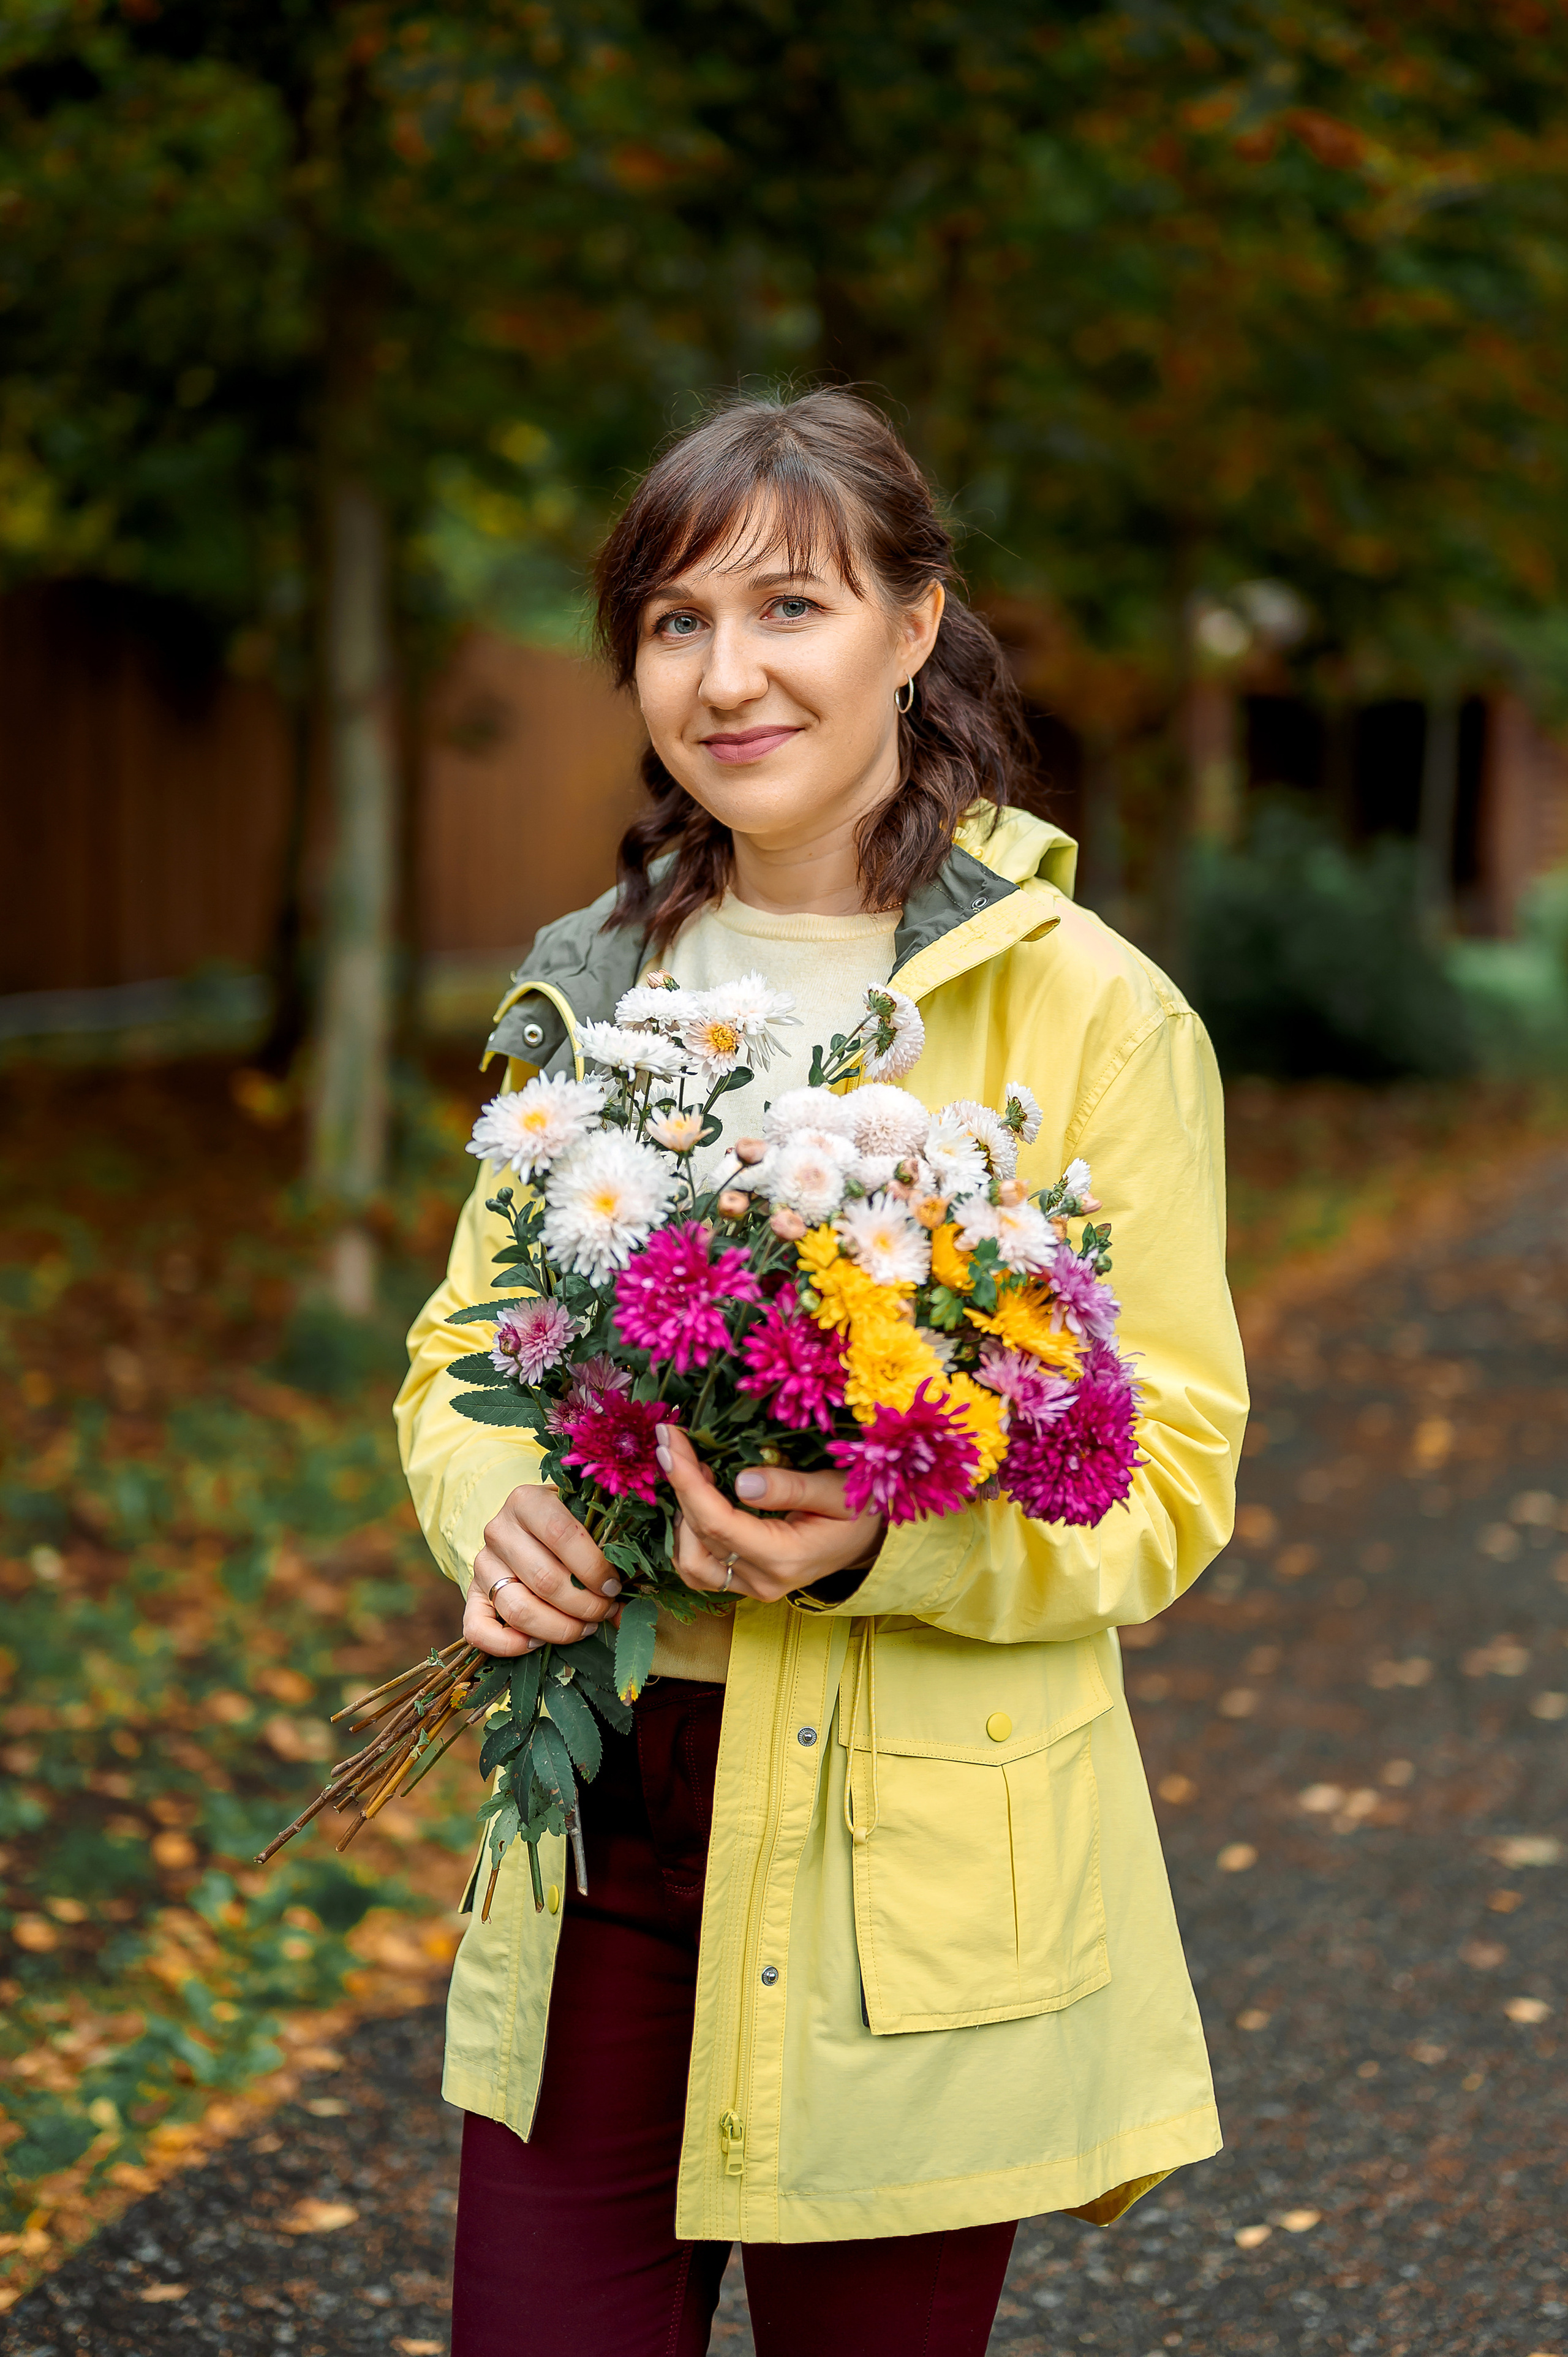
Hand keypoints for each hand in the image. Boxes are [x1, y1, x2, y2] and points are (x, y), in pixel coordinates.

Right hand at [465, 1484, 621, 1658]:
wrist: (524, 1525)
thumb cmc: (565, 1523)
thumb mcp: (585, 1520)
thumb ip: (606, 1549)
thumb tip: (627, 1607)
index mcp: (527, 1500)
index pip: (560, 1533)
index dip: (592, 1567)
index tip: (614, 1587)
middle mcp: (498, 1530)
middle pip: (544, 1579)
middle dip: (583, 1604)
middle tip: (605, 1611)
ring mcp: (482, 1564)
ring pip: (517, 1608)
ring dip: (558, 1628)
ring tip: (585, 1628)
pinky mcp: (471, 1593)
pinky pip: (477, 1629)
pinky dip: (507, 1645)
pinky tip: (537, 1644)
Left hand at [655, 1425, 883, 1604]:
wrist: (871, 1542)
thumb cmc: (860, 1510)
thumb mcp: (837, 1491)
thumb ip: (791, 1488)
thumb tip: (740, 1481)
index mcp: (785, 1557)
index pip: (718, 1522)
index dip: (687, 1481)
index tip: (670, 1441)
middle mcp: (763, 1579)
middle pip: (699, 1535)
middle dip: (678, 1484)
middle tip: (672, 1442)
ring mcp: (752, 1587)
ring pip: (690, 1562)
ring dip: (681, 1515)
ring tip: (693, 1472)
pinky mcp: (745, 1584)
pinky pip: (700, 1570)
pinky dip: (687, 1536)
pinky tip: (697, 1501)